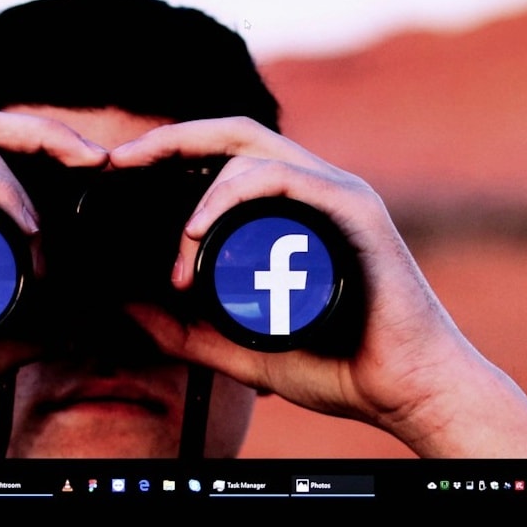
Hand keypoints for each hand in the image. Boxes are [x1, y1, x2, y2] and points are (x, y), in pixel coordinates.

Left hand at [109, 117, 526, 458]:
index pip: (226, 156)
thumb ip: (187, 331)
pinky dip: (231, 195)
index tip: (119, 171)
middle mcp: (317, 190)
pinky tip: (199, 231)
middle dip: (170, 139)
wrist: (407, 392)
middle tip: (120, 162)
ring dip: (199, 195)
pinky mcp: (355, 210)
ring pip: (251, 153)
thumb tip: (129, 308)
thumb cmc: (341, 368)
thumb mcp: (240, 350)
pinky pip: (283, 178)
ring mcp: (338, 194)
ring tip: (177, 250)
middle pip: (234, 135)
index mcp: (294, 210)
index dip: (172, 151)